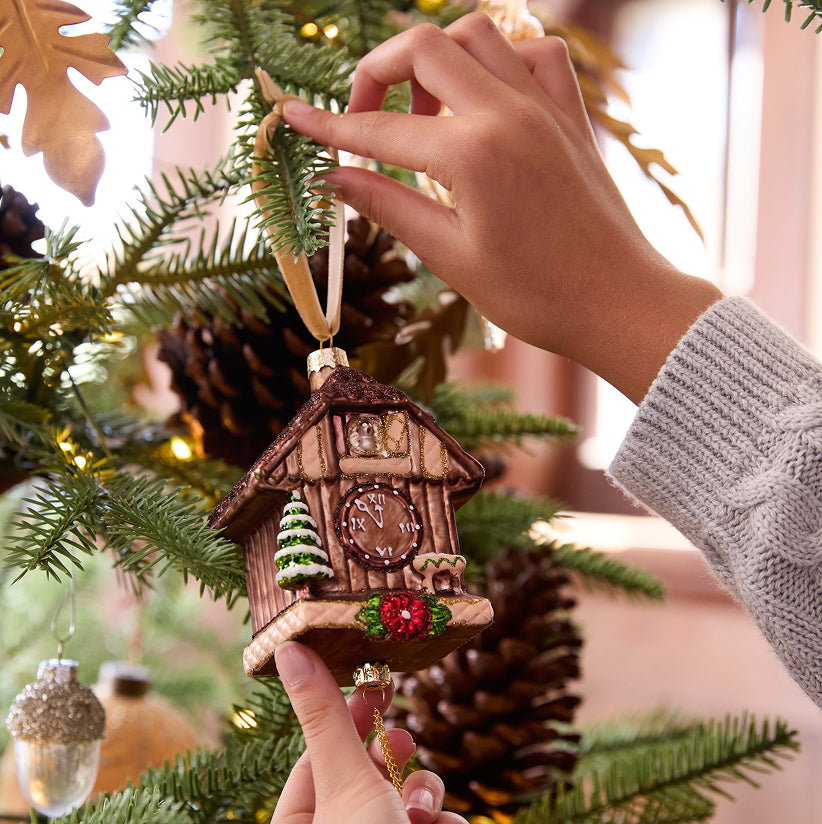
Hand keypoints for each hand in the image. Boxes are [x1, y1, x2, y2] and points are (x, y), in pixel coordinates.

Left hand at [273, 641, 467, 823]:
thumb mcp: (345, 783)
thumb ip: (327, 718)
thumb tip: (289, 650)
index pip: (312, 759)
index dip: (345, 717)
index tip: (374, 682)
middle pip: (364, 773)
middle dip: (392, 755)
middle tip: (404, 738)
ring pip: (406, 796)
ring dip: (426, 794)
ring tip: (422, 812)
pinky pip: (436, 821)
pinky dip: (444, 821)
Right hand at [283, 13, 721, 401]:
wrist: (617, 304)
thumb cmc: (536, 295)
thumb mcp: (450, 257)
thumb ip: (390, 207)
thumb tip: (336, 181)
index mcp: (472, 153)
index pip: (380, 129)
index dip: (329, 125)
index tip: (294, 117)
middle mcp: (508, 113)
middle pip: (423, 45)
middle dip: (376, 73)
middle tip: (364, 120)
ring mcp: (545, 107)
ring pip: (479, 33)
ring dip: (435, 57)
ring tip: (423, 112)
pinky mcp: (571, 116)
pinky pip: (537, 53)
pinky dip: (501, 59)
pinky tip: (484, 100)